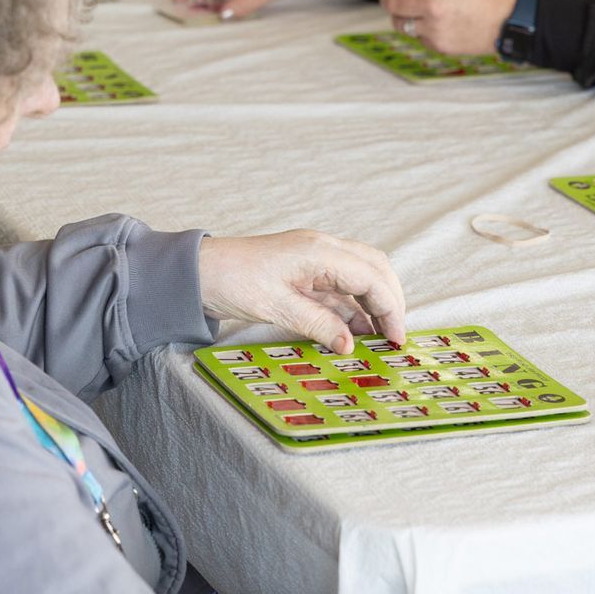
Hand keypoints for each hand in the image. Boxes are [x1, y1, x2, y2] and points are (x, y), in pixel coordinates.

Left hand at [199, 230, 406, 354]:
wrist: (197, 271)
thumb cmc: (232, 281)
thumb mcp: (276, 308)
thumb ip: (318, 325)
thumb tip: (350, 345)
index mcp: (319, 251)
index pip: (371, 276)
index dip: (390, 308)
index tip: (397, 338)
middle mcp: (322, 248)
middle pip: (375, 268)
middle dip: (390, 301)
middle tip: (394, 336)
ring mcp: (314, 257)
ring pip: (361, 275)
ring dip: (372, 304)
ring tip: (378, 338)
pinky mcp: (304, 270)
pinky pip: (339, 286)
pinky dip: (352, 306)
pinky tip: (353, 331)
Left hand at [365, 0, 518, 57]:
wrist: (511, 20)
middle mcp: (429, 7)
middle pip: (391, 3)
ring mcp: (433, 29)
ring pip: (400, 23)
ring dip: (398, 15)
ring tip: (405, 9)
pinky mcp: (439, 45)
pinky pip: (418, 35)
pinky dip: (418, 28)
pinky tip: (428, 21)